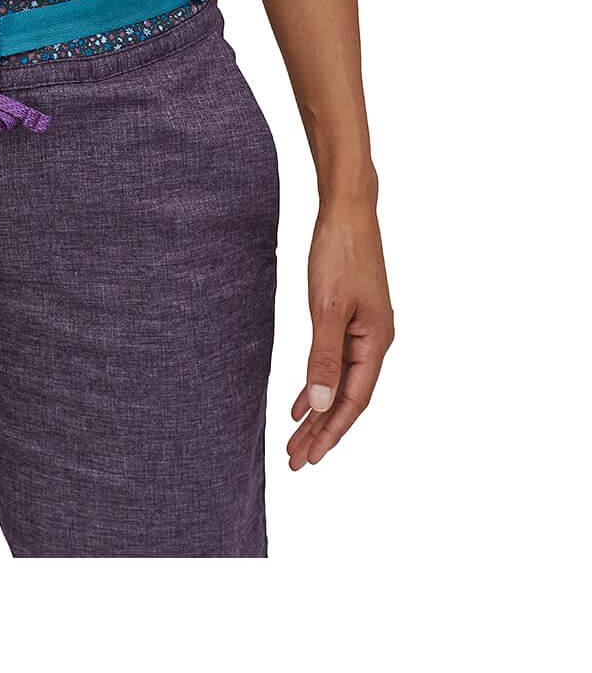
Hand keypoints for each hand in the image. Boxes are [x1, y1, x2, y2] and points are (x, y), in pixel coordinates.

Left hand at [287, 199, 393, 468]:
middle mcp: (375, 341)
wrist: (346, 212)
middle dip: (322, 431)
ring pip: (339, 381)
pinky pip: (333, 361)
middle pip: (346, 398)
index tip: (310, 458)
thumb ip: (323, 357)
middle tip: (295, 460)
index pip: (354, 401)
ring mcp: (363, 329)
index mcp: (376, 342)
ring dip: (318, 411)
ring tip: (296, 439)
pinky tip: (303, 401)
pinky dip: (317, 383)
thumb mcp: (326, 308)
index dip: (332, 432)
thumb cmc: (339, 254)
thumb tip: (323, 404)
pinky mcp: (349, 317)